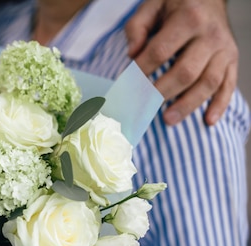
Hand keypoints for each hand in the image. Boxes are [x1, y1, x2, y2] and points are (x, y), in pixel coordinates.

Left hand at [125, 0, 237, 124]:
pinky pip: (229, 85)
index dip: (141, 70)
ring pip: (209, 82)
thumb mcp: (153, 5)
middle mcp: (210, 35)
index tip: (126, 85)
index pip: (160, 51)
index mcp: (188, 18)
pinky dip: (220, 105)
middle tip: (143, 108)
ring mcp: (224, 49)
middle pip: (186, 71)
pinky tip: (208, 121)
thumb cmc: (175, 5)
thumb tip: (131, 55)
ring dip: (188, 104)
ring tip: (168, 120)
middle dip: (162, 92)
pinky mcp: (233, 60)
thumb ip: (138, 27)